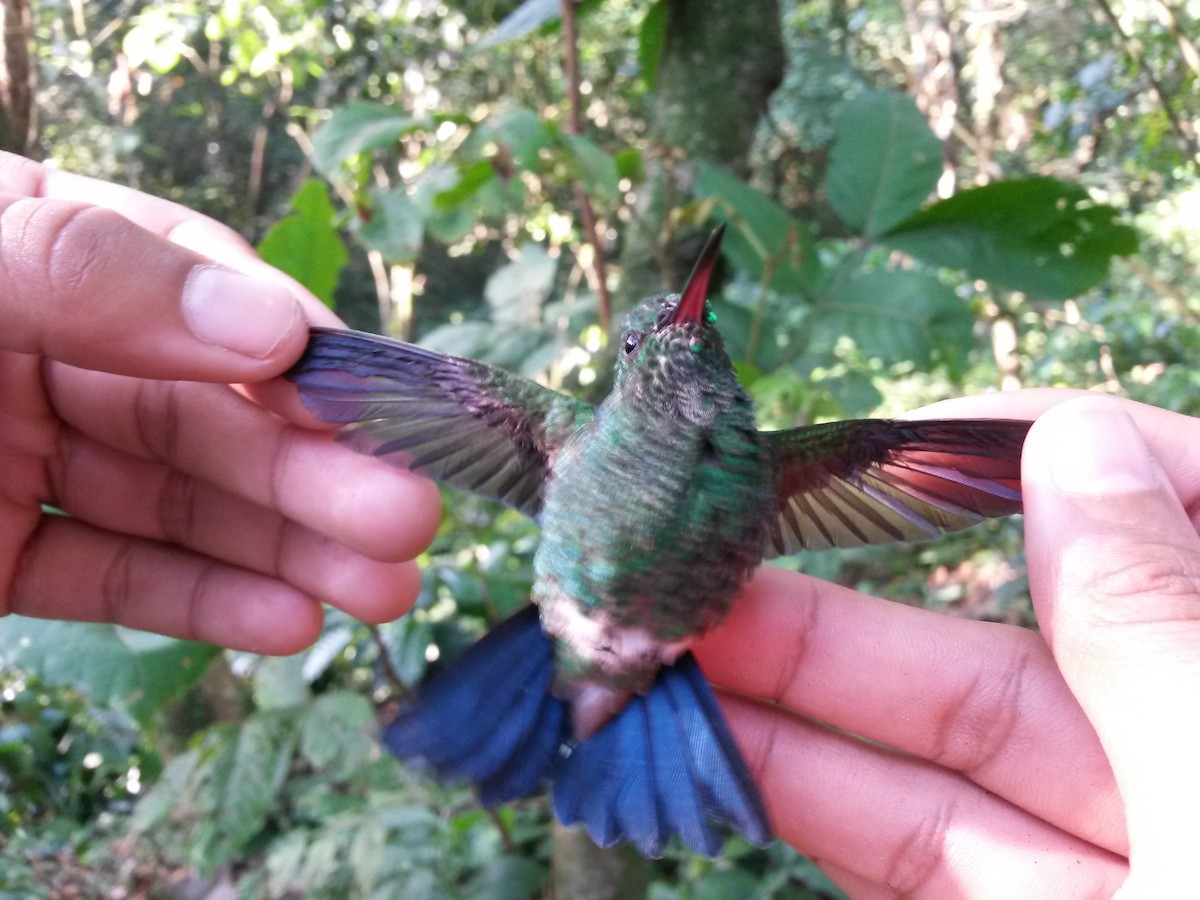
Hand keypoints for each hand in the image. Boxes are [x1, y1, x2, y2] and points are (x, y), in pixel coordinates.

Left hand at [0, 152, 439, 653]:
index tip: (364, 407)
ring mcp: (26, 461)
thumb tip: (275, 330)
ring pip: (182, 508)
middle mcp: (48, 355)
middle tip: (411, 521)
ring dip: (289, 551)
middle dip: (316, 474)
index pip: (197, 286)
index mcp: (38, 251)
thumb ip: (94, 277)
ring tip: (386, 590)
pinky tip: (287, 620)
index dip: (290, 352)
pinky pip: (112, 580)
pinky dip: (202, 603)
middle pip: (209, 416)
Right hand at [697, 391, 1199, 896]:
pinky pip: (938, 860)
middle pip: (1022, 658)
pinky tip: (731, 761)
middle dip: (850, 619)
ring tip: (676, 666)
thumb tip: (1078, 438)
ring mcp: (1130, 864)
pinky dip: (832, 812)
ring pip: (955, 765)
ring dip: (806, 716)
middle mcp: (1193, 766)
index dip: (1071, 453)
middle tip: (709, 578)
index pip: (1186, 519)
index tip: (927, 439)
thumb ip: (1150, 630)